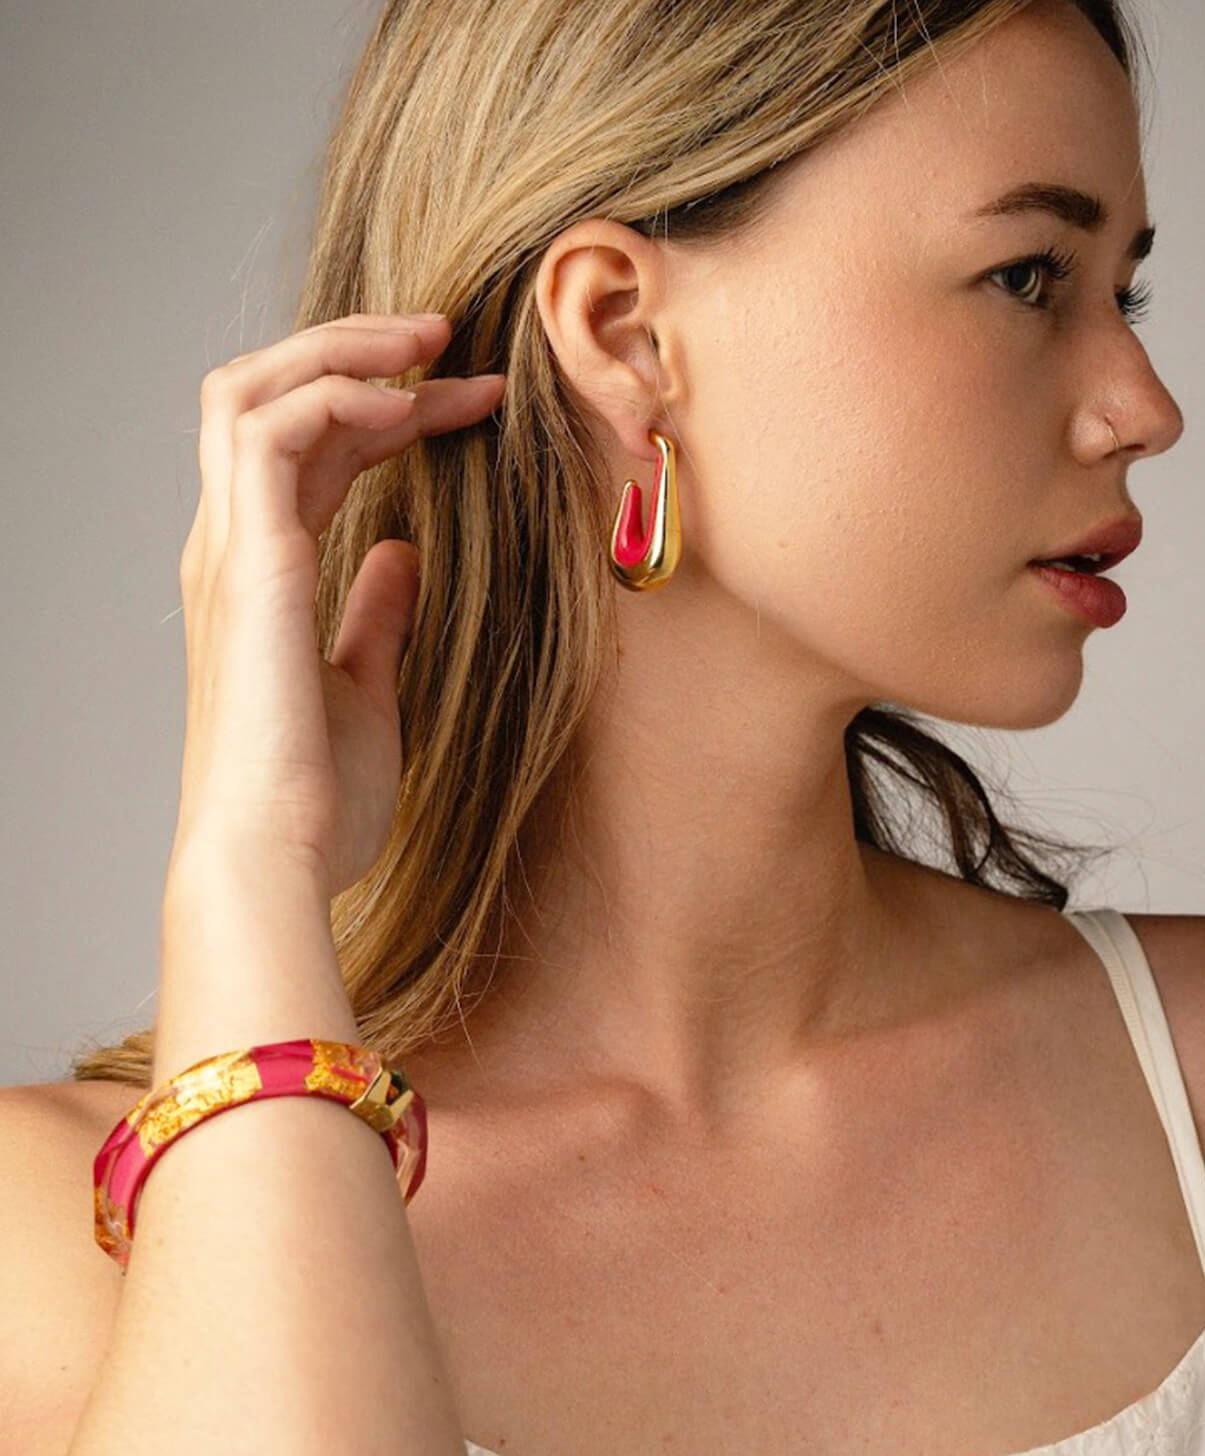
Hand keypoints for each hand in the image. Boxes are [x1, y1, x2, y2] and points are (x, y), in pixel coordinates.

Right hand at [172, 312, 506, 895]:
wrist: (277, 860)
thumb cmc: (317, 797)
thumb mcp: (367, 688)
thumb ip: (375, 616)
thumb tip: (401, 558)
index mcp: (259, 576)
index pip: (306, 452)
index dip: (383, 411)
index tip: (469, 404)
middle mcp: (232, 549)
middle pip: (268, 399)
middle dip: (357, 356)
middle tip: (445, 341)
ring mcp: (230, 550)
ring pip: (251, 391)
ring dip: (345, 355)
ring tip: (431, 346)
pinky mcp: (248, 562)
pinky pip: (271, 432)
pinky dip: (336, 398)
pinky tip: (406, 406)